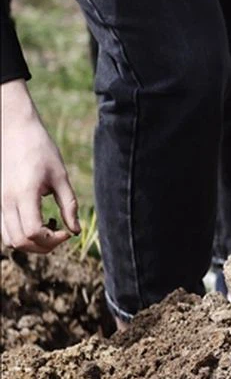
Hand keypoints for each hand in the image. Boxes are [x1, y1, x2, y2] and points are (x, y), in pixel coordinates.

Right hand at [1, 80, 78, 252]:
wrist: (14, 131)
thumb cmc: (40, 149)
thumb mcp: (60, 176)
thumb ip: (68, 205)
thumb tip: (75, 231)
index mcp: (23, 194)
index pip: (32, 233)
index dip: (51, 240)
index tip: (66, 232)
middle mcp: (5, 202)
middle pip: (18, 242)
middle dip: (42, 246)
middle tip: (60, 235)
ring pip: (8, 239)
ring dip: (30, 243)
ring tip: (49, 228)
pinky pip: (4, 229)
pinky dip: (20, 234)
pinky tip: (37, 221)